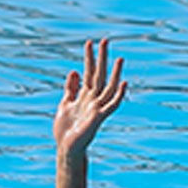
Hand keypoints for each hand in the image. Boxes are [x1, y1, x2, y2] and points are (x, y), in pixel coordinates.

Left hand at [53, 37, 127, 157]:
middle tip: (105, 40)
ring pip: (108, 87)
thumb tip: (74, 71)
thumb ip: (70, 89)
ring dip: (114, 73)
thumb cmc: (65, 129)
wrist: (66, 148)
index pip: (88, 72)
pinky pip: (112, 105)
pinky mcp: (99, 117)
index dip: (89, 58)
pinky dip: (118, 94)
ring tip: (119, 58)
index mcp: (84, 95)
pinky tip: (123, 83)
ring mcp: (97, 108)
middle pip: (99, 74)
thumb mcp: (64, 104)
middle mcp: (93, 99)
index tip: (89, 42)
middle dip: (102, 58)